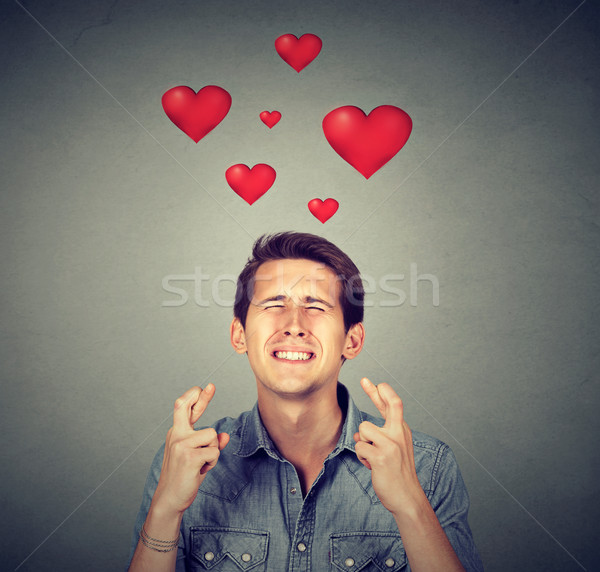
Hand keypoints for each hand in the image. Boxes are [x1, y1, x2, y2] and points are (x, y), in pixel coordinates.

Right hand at [152, 384, 229, 517]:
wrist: (170, 500)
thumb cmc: (184, 477)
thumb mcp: (198, 457)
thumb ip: (209, 444)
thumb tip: (225, 435)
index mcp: (177, 434)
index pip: (185, 409)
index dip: (197, 397)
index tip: (208, 386)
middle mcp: (176, 435)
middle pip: (185, 406)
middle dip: (200, 396)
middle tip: (210, 386)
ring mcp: (181, 444)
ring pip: (212, 435)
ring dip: (213, 451)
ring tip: (201, 464)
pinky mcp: (188, 456)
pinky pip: (214, 452)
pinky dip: (212, 463)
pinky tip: (201, 470)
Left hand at [354, 378, 424, 516]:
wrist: (407, 497)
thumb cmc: (397, 472)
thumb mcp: (394, 448)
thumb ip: (380, 436)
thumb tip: (360, 430)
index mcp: (402, 430)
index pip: (394, 405)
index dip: (382, 392)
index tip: (369, 381)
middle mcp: (399, 434)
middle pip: (391, 404)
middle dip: (376, 392)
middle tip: (365, 379)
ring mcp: (391, 444)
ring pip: (363, 430)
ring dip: (362, 444)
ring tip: (372, 457)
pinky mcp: (381, 456)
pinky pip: (359, 447)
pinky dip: (361, 457)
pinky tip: (371, 466)